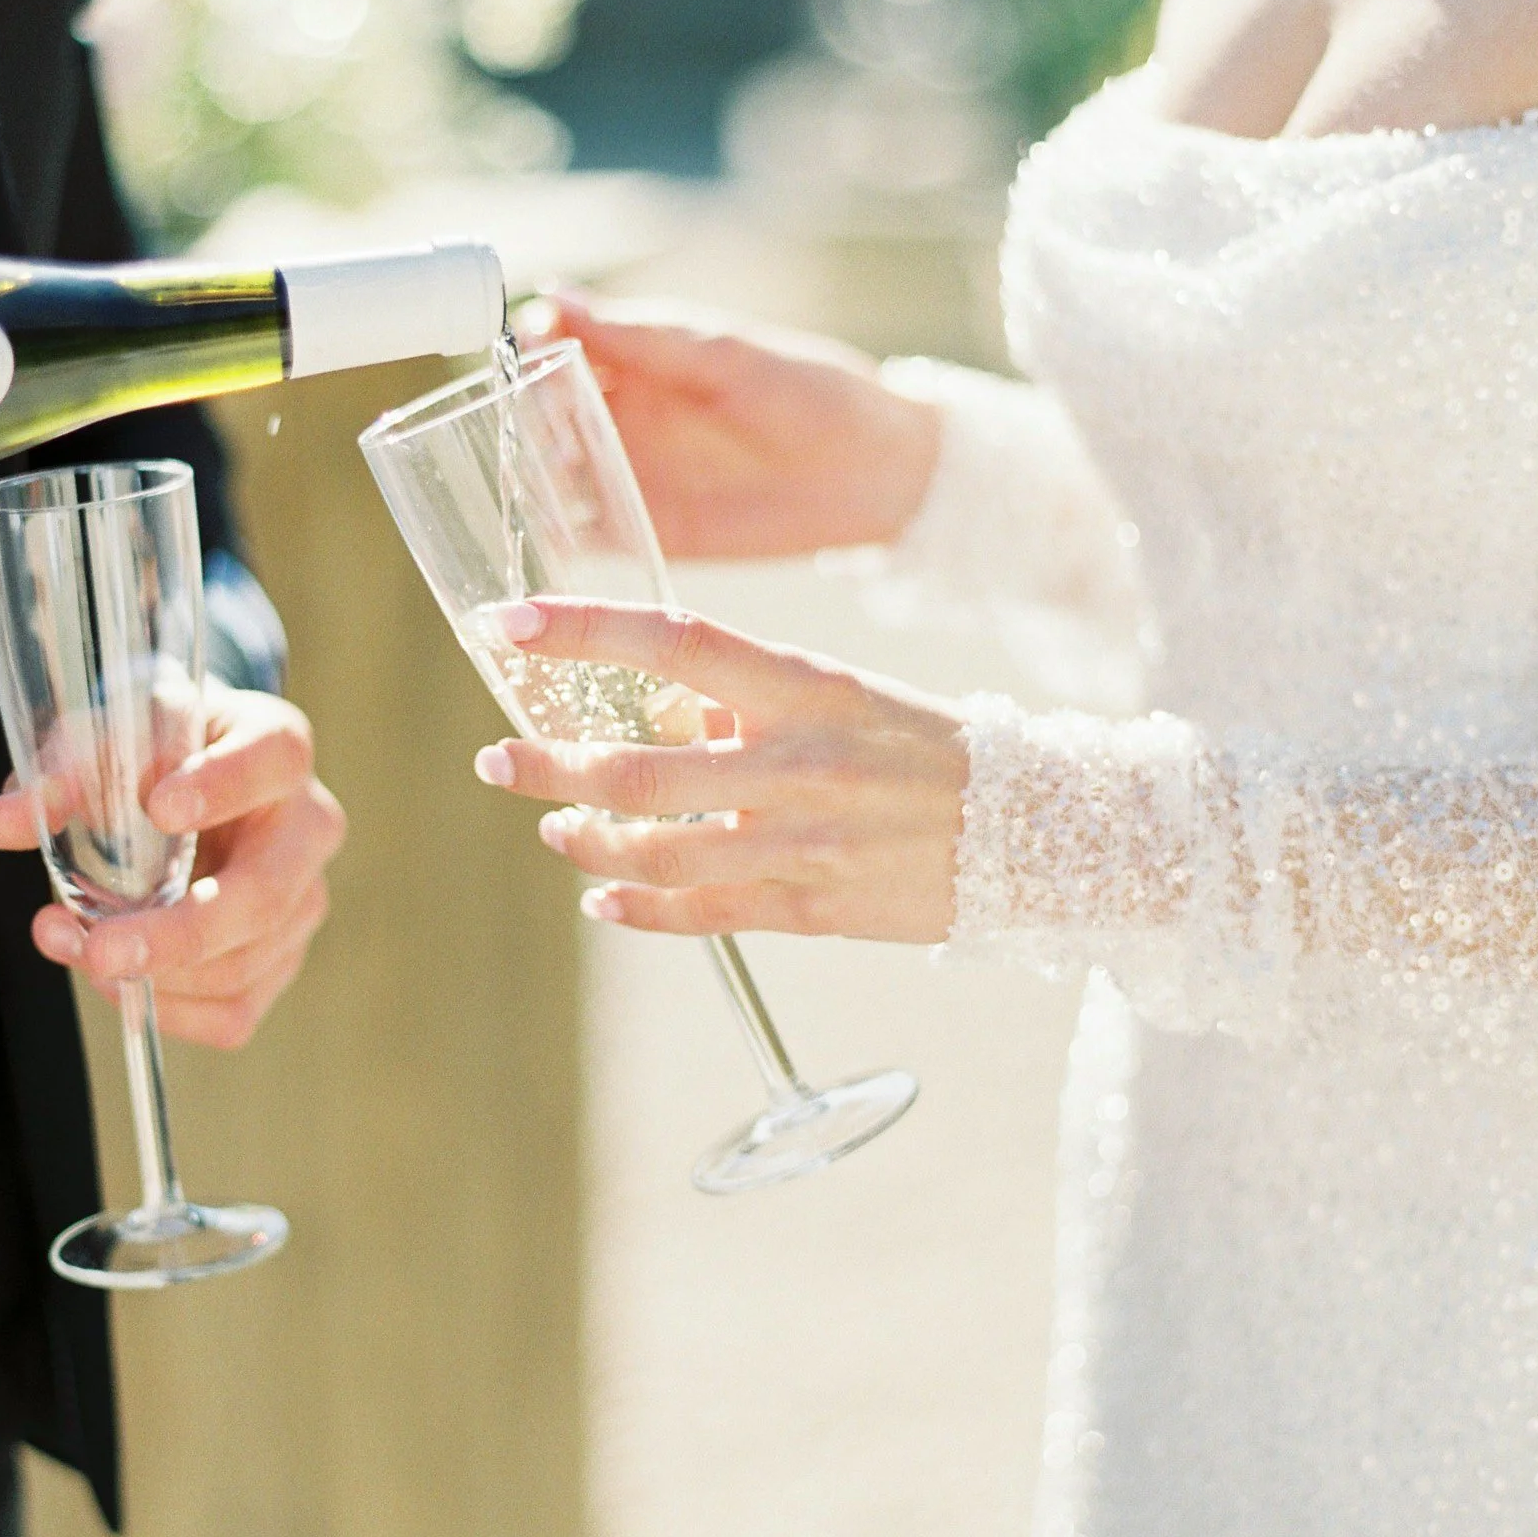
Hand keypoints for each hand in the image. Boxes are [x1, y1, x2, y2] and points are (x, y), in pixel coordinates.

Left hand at [0, 687, 346, 1049]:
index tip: (160, 807)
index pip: (273, 757)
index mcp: (276, 746)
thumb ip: (63, 772)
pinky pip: (232, 1013)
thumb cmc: (153, 755)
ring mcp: (302, 900)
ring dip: (149, 973)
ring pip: (241, 963)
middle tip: (101, 948)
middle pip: (266, 893)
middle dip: (180, 933)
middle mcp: (307, 826)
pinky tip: (118, 981)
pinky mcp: (280, 960)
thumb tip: (1, 823)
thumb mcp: (107, 737)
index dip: (223, 784)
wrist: (184, 785)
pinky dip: (166, 1010)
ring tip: (70, 941)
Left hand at [470, 596, 966, 940]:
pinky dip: (636, 907)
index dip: (582, 630)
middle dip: (549, 766)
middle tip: (498, 760)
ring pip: (655, 853)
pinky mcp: (816, 908)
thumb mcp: (839, 694)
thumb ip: (742, 702)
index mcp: (805, 687)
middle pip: (638, 769)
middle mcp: (798, 762)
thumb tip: (653, 709)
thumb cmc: (922, 748)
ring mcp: (805, 842)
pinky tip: (601, 897)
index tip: (507, 622)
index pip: (673, 642)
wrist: (1039, 831)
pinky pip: (702, 914)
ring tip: (555, 827)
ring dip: (584, 841)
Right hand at [522, 292, 942, 561]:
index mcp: (640, 357)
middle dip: (525, 420)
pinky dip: (559, 536)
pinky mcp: (648, 529)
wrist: (878, 474)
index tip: (524, 352)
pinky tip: (546, 537)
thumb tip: (553, 296)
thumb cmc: (812, 394)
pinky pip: (588, 534)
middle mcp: (624, 414)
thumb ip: (643, 336)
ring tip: (530, 483)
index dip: (530, 349)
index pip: (559, 346)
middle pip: (544, 413)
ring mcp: (632, 473)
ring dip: (532, 478)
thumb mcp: (726, 355)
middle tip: (531, 432)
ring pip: (555, 474)